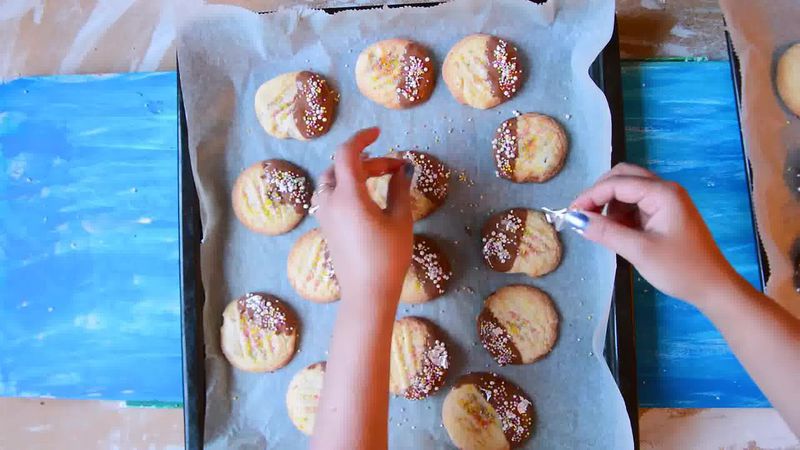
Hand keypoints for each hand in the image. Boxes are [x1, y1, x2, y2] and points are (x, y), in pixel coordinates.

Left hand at [312, 127, 413, 303]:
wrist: (367, 294)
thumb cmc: (387, 257)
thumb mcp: (400, 220)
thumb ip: (399, 189)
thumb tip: (403, 169)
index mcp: (348, 195)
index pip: (347, 153)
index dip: (362, 138)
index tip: (378, 132)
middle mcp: (330, 202)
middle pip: (341, 166)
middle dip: (367, 161)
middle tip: (395, 169)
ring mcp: (325, 216)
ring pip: (333, 181)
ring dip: (355, 174)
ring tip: (380, 179)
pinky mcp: (327, 228)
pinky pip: (332, 197)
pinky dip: (348, 188)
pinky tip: (369, 198)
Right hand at [571, 163, 740, 307]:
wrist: (714, 288)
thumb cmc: (680, 269)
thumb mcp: (639, 251)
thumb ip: (606, 232)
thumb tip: (575, 219)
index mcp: (662, 193)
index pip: (617, 183)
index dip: (590, 195)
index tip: (571, 213)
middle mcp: (665, 190)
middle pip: (623, 177)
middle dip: (599, 194)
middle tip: (582, 215)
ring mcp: (666, 201)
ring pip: (628, 190)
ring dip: (609, 205)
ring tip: (599, 229)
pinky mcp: (665, 215)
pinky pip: (636, 205)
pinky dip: (620, 214)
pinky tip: (614, 232)